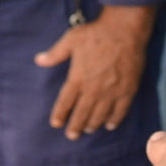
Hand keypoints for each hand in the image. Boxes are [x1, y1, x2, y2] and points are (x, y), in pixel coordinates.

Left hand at [36, 2, 153, 138]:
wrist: (124, 29)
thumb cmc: (96, 33)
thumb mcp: (71, 39)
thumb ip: (55, 54)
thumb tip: (38, 60)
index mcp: (78, 78)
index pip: (65, 102)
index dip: (60, 114)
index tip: (55, 123)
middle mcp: (93, 89)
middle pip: (81, 113)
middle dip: (75, 126)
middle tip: (71, 135)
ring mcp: (111, 91)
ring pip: (100, 115)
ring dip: (92, 124)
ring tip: (87, 129)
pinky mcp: (127, 90)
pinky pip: (120, 111)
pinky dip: (114, 120)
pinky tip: (110, 125)